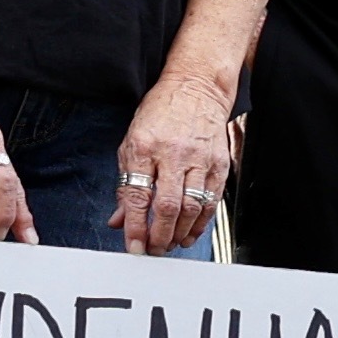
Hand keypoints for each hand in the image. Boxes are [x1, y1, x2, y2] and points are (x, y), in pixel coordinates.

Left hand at [111, 78, 234, 256]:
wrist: (196, 86)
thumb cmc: (160, 113)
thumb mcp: (131, 142)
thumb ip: (125, 183)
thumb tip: (119, 220)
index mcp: (144, 147)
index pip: (137, 196)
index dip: (135, 227)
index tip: (133, 247)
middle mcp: (172, 153)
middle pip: (167, 207)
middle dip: (159, 236)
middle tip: (153, 250)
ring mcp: (199, 159)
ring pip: (191, 208)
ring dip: (179, 233)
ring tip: (169, 243)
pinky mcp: (219, 163)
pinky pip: (211, 201)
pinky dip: (200, 224)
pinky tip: (189, 233)